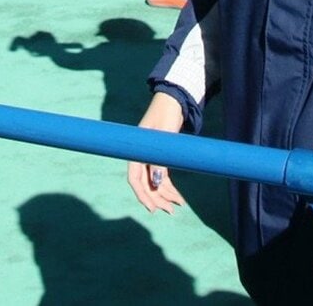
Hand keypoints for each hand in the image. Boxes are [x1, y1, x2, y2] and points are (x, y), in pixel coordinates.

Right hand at [127, 93, 187, 214]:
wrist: (173, 102)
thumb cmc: (165, 114)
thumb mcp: (163, 136)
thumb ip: (159, 159)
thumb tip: (157, 182)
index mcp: (137, 151)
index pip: (134, 178)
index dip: (142, 194)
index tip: (152, 208)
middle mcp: (142, 156)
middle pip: (145, 184)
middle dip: (156, 198)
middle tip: (170, 210)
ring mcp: (150, 158)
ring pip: (155, 183)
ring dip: (164, 195)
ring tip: (178, 205)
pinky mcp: (159, 157)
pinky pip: (162, 177)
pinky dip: (169, 187)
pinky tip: (178, 197)